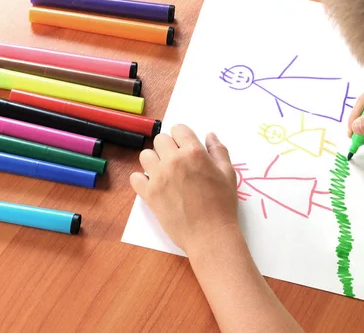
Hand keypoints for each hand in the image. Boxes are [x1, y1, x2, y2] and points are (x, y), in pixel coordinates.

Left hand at [130, 125, 238, 255]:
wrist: (210, 234)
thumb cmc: (223, 204)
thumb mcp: (228, 174)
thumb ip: (218, 151)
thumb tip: (209, 135)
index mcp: (194, 152)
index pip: (178, 129)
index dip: (182, 136)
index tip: (185, 146)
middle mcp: (174, 161)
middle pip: (160, 140)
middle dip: (168, 147)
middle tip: (177, 161)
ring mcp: (159, 177)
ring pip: (145, 155)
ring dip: (154, 161)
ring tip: (164, 173)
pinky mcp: (149, 194)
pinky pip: (135, 178)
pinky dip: (142, 180)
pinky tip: (154, 185)